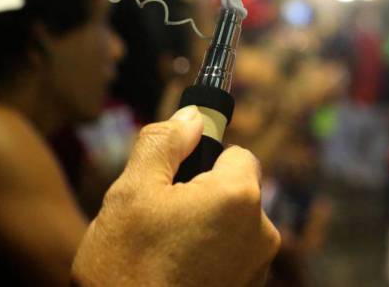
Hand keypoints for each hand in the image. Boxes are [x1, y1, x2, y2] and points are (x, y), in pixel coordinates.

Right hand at [71, 106, 280, 286]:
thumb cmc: (126, 266)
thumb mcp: (131, 193)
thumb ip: (164, 144)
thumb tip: (194, 117)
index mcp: (239, 197)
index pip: (236, 154)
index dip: (201, 162)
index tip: (173, 181)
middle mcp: (262, 231)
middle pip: (234, 192)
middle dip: (201, 198)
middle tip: (159, 221)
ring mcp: (257, 267)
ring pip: (231, 227)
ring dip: (204, 231)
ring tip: (162, 254)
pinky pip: (230, 258)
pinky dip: (207, 260)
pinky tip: (173, 274)